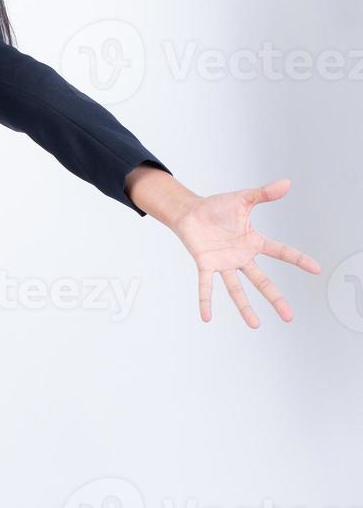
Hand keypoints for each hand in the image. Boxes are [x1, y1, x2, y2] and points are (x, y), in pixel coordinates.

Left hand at [170, 178, 319, 326]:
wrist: (190, 211)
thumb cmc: (216, 207)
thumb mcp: (242, 199)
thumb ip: (263, 194)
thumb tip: (286, 183)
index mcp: (252, 242)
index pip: (280, 252)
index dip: (298, 259)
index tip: (316, 269)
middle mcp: (241, 257)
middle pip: (262, 281)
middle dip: (276, 298)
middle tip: (289, 317)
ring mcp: (224, 263)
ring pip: (237, 289)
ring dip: (245, 307)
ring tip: (255, 325)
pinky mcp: (205, 264)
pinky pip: (206, 285)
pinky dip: (205, 300)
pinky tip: (206, 317)